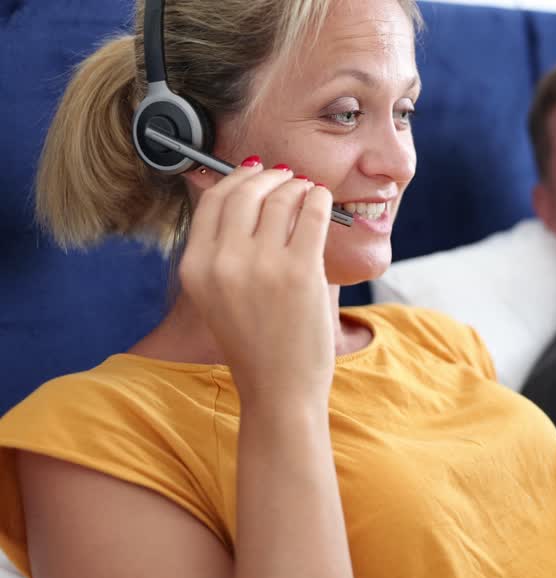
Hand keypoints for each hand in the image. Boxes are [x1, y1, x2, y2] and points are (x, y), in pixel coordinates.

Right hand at [178, 159, 335, 404]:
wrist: (279, 389)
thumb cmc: (255, 343)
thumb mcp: (218, 296)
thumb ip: (222, 250)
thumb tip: (239, 193)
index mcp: (195, 268)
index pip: (212, 201)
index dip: (235, 178)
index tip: (254, 172)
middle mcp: (223, 263)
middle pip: (244, 193)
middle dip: (269, 177)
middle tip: (286, 177)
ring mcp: (262, 266)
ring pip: (280, 199)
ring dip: (298, 187)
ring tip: (308, 191)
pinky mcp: (300, 272)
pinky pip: (312, 214)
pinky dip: (319, 199)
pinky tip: (322, 201)